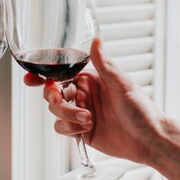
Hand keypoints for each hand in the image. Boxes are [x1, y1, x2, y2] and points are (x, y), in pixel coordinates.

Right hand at [28, 37, 165, 165]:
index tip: (30, 79)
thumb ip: (104, 63)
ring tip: (88, 119)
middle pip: (52, 93)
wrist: (149, 140)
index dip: (42, 75)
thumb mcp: (121, 83)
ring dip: (67, 115)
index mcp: (90, 79)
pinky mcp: (81, 131)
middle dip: (53, 98)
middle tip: (59, 100)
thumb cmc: (141, 109)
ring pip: (55, 112)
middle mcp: (83, 95)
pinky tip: (85, 129)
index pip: (60, 73)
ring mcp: (80, 113)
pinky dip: (69, 129)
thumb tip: (96, 40)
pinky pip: (61, 128)